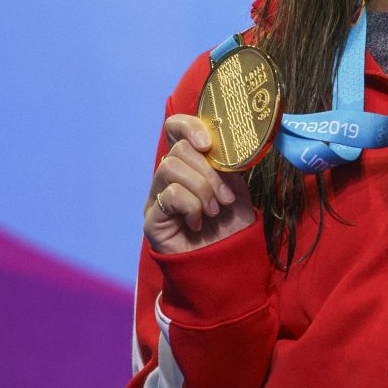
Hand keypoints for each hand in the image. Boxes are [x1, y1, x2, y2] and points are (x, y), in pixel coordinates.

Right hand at [144, 113, 257, 254]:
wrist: (228, 261)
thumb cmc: (231, 224)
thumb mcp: (235, 185)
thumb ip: (224, 162)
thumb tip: (220, 142)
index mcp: (189, 163)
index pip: (175, 129)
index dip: (188, 126)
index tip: (208, 142)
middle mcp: (169, 176)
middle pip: (179, 149)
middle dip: (208, 172)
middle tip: (224, 197)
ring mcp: (157, 196)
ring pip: (171, 167)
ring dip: (202, 189)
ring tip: (213, 211)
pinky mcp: (152, 218)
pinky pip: (170, 194)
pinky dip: (191, 206)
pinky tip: (197, 223)